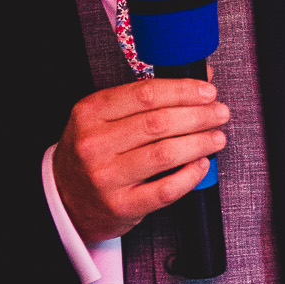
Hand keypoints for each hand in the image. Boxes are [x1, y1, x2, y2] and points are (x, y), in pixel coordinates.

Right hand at [52, 78, 228, 245]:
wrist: (65, 198)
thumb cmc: (93, 152)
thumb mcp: (103, 118)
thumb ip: (146, 98)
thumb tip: (199, 78)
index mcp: (90, 113)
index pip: (145, 94)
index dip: (183, 91)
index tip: (207, 91)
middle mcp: (94, 143)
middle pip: (159, 123)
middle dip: (198, 116)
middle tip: (219, 113)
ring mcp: (106, 176)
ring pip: (166, 154)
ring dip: (200, 143)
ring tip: (217, 137)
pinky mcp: (122, 205)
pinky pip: (167, 189)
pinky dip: (191, 175)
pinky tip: (202, 165)